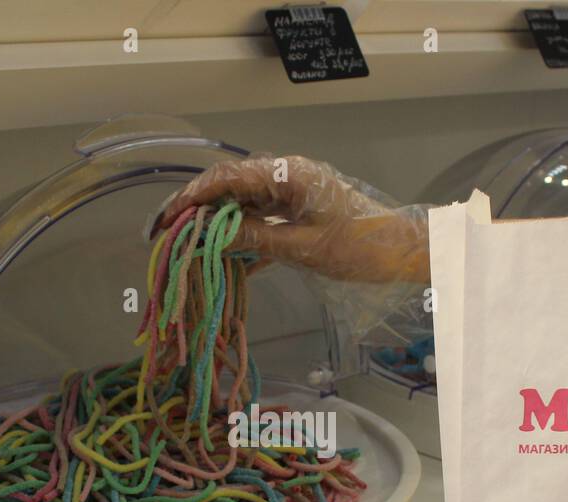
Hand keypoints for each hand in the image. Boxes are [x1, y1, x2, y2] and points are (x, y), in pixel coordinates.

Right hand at [155, 155, 430, 285]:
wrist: (402, 251)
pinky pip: (260, 222)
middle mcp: (284, 176)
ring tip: (186, 250)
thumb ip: (256, 238)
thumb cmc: (360, 246)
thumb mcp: (303, 247)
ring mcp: (290, 193)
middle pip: (229, 189)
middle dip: (196, 212)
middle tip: (165, 235)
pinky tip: (223, 262)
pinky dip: (242, 240)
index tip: (166, 219)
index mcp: (286, 174)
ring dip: (215, 228)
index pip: (227, 178)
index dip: (191, 197)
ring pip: (241, 206)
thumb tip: (211, 235)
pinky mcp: (296, 213)